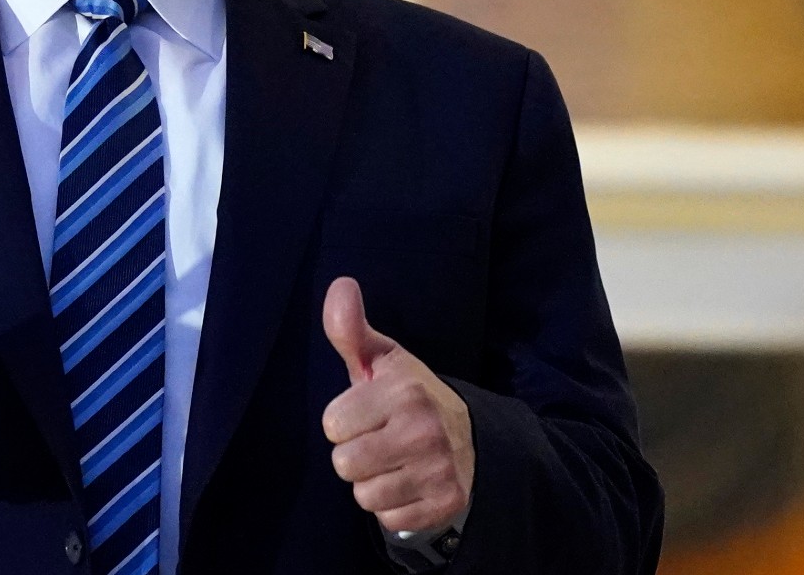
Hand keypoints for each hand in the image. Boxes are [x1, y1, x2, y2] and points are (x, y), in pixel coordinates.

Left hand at [321, 277, 474, 533]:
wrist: (471, 437)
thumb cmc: (409, 396)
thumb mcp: (382, 360)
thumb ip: (351, 330)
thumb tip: (340, 286)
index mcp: (404, 391)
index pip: (332, 424)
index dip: (343, 420)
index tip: (366, 413)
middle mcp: (424, 431)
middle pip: (344, 464)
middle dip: (355, 453)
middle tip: (379, 439)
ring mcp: (438, 470)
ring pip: (364, 494)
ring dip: (372, 482)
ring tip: (393, 461)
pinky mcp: (445, 503)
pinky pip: (388, 518)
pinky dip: (394, 505)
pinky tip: (408, 482)